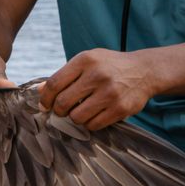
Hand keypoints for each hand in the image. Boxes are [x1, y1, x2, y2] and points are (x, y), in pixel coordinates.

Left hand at [38, 49, 153, 130]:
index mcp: (85, 60)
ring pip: (77, 117)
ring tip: (80, 111)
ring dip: (75, 118)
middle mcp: (97, 75)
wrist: (145, 71)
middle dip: (58, 110)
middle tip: (62, 110)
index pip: (54, 83)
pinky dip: (90, 123)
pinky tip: (94, 114)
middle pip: (63, 102)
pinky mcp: (121, 108)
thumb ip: (64, 75)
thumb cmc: (109, 67)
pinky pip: (93, 125)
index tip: (44, 105)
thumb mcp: (87, 62)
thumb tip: (39, 91)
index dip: (45, 98)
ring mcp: (110, 92)